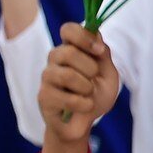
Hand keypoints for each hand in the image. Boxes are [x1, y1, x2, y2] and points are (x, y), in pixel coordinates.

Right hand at [40, 23, 120, 142]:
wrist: (84, 123)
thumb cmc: (94, 96)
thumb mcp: (108, 74)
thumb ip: (103, 56)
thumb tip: (96, 37)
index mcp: (71, 50)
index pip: (68, 29)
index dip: (83, 36)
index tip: (98, 51)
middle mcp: (55, 61)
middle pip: (67, 52)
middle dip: (89, 68)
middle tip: (94, 79)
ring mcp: (47, 78)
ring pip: (66, 75)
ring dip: (86, 88)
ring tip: (88, 95)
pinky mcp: (44, 97)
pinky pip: (67, 98)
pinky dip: (84, 104)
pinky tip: (83, 107)